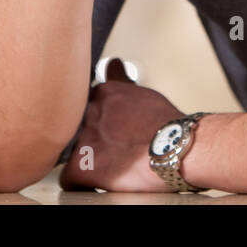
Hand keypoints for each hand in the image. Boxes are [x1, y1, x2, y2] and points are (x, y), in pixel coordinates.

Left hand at [58, 58, 187, 192]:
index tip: (116, 131)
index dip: (102, 122)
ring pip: (74, 151)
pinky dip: (83, 183)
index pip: (89, 107)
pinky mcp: (80, 166)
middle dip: (94, 138)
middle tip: (117, 149)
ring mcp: (83, 138)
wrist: (177, 147)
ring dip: (90, 159)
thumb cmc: (167, 124)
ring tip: (114, 165)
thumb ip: (120, 80)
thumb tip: (112, 62)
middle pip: (80, 128)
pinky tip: (102, 181)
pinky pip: (69, 178)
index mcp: (103, 93)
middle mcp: (89, 112)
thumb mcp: (141, 93)